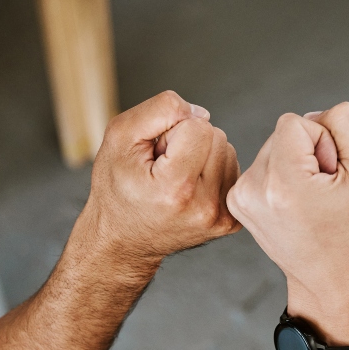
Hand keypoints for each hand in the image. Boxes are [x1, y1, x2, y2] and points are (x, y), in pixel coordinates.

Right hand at [76, 90, 241, 271]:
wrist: (122, 240)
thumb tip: (200, 113)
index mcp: (176, 188)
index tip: (155, 155)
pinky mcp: (229, 222)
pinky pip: (232, 172)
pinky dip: (211, 172)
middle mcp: (204, 207)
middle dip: (189, 142)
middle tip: (163, 167)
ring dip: (202, 155)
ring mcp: (220, 218)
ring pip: (227, 151)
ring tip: (174, 177)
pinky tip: (189, 187)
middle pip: (216, 137)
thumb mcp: (119, 137)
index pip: (199, 126)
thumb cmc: (116, 188)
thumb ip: (159, 110)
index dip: (172, 131)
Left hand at [227, 103, 348, 344]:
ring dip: (297, 166)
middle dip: (309, 154)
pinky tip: (297, 206)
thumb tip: (312, 115)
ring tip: (312, 202)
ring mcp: (240, 198)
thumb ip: (343, 122)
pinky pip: (265, 165)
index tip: (332, 179)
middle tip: (324, 194)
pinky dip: (284, 178)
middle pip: (283, 133)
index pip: (296, 121)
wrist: (336, 280)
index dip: (324, 144)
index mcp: (282, 183)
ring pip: (274, 148)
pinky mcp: (238, 202)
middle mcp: (252, 190)